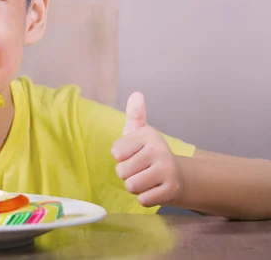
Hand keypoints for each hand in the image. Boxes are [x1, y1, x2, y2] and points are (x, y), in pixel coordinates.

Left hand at [111, 92, 183, 206]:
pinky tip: (155, 189)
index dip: (121, 157)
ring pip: (131, 186)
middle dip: (127, 174)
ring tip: (147, 178)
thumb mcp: (139, 132)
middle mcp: (160, 149)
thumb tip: (137, 94)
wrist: (177, 175)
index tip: (134, 154)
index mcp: (148, 134)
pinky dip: (145, 198)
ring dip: (135, 186)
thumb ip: (134, 114)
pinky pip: (143, 200)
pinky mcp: (171, 190)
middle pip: (122, 171)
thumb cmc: (148, 152)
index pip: (116, 152)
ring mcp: (168, 170)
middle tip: (141, 169)